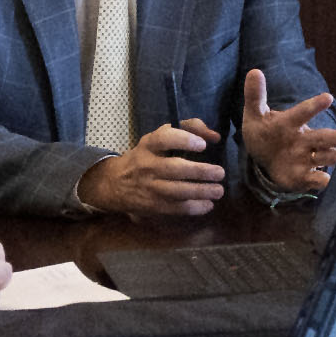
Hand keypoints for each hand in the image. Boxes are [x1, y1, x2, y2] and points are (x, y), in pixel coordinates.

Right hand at [75, 123, 229, 217]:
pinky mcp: (152, 205)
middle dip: (200, 171)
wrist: (115, 183)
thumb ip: (190, 128)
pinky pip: (175, 208)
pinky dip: (194, 208)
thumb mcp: (161, 136)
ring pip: (176, 191)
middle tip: (220, 172)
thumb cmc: (148, 155)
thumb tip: (215, 137)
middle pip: (174, 168)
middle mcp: (147, 165)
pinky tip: (208, 205)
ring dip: (200, 192)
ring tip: (219, 191)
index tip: (203, 145)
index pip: (163, 139)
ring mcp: (149, 187)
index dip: (184, 140)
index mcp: (149, 145)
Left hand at [240, 69, 335, 193]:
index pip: (303, 113)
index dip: (313, 106)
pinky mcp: (304, 176)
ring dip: (334, 158)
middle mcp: (305, 139)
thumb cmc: (264, 131)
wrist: (265, 155)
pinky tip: (327, 182)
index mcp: (292, 123)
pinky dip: (321, 181)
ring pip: (325, 157)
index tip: (328, 97)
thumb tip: (254, 71)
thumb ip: (255, 96)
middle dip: (335, 137)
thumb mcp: (255, 114)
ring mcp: (307, 158)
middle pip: (323, 137)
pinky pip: (315, 179)